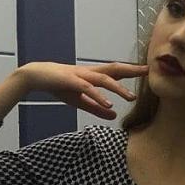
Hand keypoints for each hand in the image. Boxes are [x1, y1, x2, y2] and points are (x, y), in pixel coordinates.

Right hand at [19, 61, 148, 118]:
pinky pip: (88, 89)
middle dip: (131, 70)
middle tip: (148, 71)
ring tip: (131, 97)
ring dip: (118, 88)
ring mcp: (81, 75)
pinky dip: (99, 96)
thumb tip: (114, 115)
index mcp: (93, 75)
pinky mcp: (71, 81)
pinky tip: (108, 103)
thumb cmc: (59, 86)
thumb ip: (97, 108)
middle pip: (115, 69)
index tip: (147, 71)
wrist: (36, 76)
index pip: (116, 71)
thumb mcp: (79, 101)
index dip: (132, 71)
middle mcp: (90, 72)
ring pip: (104, 79)